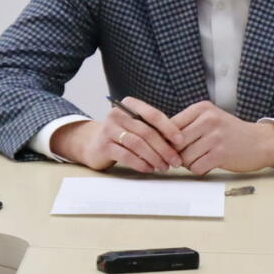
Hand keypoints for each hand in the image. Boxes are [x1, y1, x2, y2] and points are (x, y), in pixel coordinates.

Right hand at [50, 97, 184, 172]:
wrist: (92, 144)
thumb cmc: (121, 135)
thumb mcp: (135, 125)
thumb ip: (152, 128)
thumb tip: (178, 143)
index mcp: (128, 105)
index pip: (152, 114)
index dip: (169, 128)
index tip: (180, 141)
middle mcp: (117, 114)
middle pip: (146, 132)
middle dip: (164, 148)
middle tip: (175, 161)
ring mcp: (108, 129)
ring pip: (137, 144)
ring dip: (154, 157)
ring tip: (163, 167)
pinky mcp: (103, 146)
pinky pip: (126, 155)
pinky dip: (140, 163)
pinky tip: (149, 169)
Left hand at [170, 101, 273, 173]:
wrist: (260, 142)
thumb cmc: (229, 132)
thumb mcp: (209, 119)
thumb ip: (187, 125)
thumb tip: (159, 139)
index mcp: (201, 108)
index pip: (170, 125)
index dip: (166, 140)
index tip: (168, 148)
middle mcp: (208, 119)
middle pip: (175, 143)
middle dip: (176, 154)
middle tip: (182, 158)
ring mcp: (215, 136)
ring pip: (184, 157)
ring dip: (188, 163)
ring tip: (200, 158)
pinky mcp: (221, 154)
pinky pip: (196, 168)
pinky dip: (199, 169)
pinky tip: (208, 164)